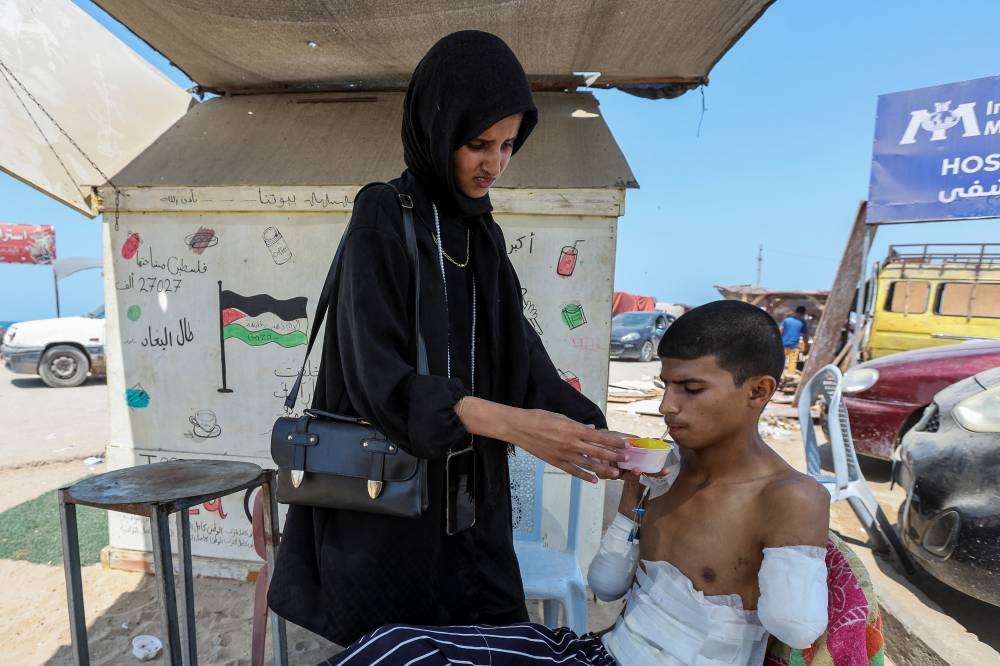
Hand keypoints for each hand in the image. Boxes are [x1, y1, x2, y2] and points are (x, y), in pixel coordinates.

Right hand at [508, 410, 630, 482]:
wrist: (519, 427)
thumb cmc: (539, 418)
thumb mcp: (561, 416)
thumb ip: (577, 425)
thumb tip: (592, 429)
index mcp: (574, 429)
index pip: (599, 437)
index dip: (614, 442)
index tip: (625, 444)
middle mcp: (572, 443)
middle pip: (598, 452)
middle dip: (614, 456)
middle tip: (626, 459)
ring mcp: (564, 454)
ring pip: (588, 464)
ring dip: (603, 469)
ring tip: (615, 473)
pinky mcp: (556, 462)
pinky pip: (573, 471)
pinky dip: (584, 476)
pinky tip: (594, 480)